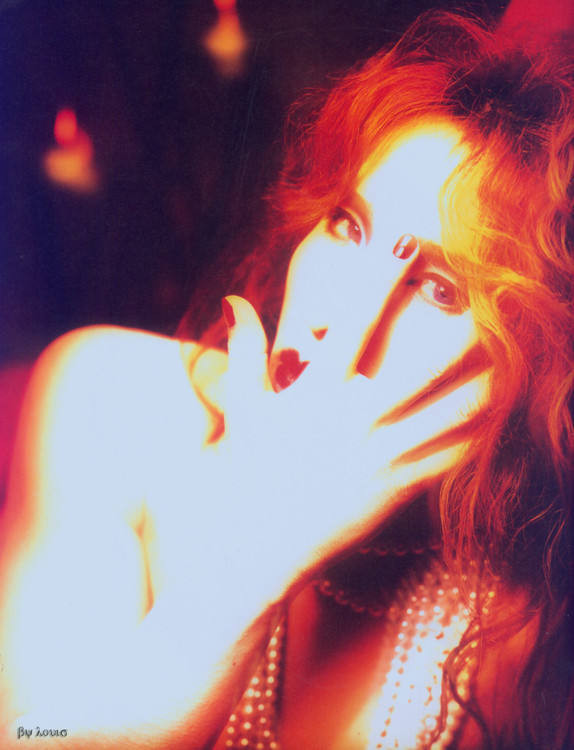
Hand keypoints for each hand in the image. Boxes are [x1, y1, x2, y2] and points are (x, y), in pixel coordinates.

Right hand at [210, 295, 487, 598]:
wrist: (257, 546)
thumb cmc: (247, 470)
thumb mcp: (241, 407)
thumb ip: (242, 350)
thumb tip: (232, 299)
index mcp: (316, 392)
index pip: (354, 323)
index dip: (381, 277)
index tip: (406, 243)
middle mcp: (355, 420)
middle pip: (423, 369)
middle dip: (461, 335)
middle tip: (489, 305)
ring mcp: (381, 457)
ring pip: (449, 415)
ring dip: (483, 383)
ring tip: (509, 358)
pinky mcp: (397, 489)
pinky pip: (448, 460)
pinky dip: (477, 436)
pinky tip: (496, 416)